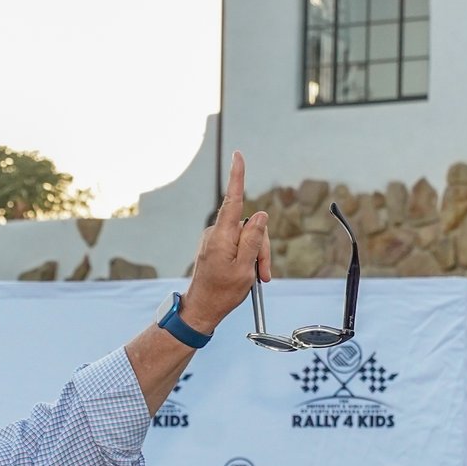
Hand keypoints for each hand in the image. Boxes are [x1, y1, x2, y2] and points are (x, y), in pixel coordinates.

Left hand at [185, 150, 270, 333]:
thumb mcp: (245, 268)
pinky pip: (238, 244)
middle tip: (265, 274)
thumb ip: (254, 239)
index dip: (237, 176)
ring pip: (246, 237)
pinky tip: (246, 273)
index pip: (233, 200)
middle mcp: (216, 233)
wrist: (201, 309)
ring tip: (256, 278)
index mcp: (221, 236)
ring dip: (256, 255)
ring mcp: (215, 239)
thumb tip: (260, 215)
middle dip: (262, 247)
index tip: (237, 155)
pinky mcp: (216, 246)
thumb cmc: (222, 293)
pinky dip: (247, 257)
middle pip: (249, 226)